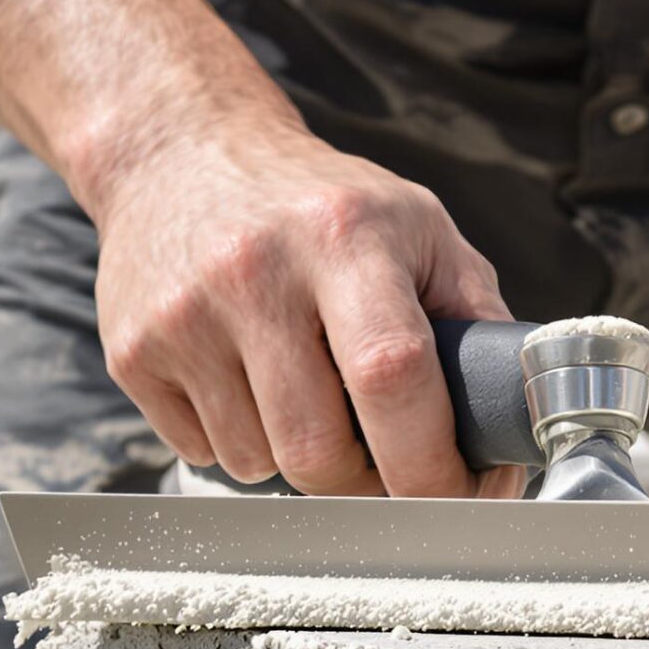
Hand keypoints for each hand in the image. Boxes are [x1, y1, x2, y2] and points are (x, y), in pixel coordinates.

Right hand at [90, 125, 519, 496]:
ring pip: (260, 464)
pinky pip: (206, 455)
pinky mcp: (133, 351)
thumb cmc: (323, 205)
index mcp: (344, 238)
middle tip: (385, 459)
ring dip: (299, 458)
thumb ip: (478, 318)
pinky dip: (242, 443)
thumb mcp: (420, 229)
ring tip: (308, 392)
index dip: (432, 464)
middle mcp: (254, 271)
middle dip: (367, 482)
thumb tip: (516, 425)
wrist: (181, 154)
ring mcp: (183, 315)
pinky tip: (250, 380)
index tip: (460, 494)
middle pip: (318, 450)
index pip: (392, 377)